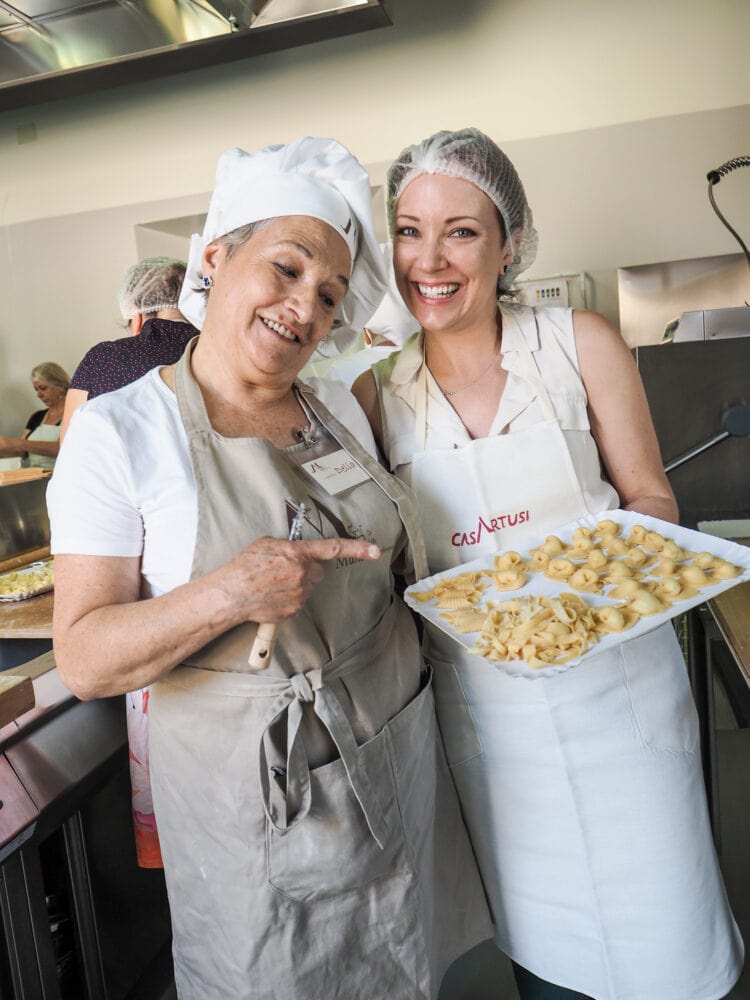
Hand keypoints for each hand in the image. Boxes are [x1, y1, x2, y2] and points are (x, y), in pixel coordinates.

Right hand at [216, 536, 380, 624]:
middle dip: (305, 571)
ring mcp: (300, 594)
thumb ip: (288, 547)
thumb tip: (297, 553)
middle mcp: (303, 574)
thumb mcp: (266, 544)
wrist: (232, 594)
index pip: (333, 549)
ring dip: (295, 586)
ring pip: (307, 588)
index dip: (357, 549)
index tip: (374, 550)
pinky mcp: (295, 610)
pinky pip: (298, 602)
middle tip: (282, 572)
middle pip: (316, 572)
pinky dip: (288, 600)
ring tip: (272, 585)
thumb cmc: (245, 567)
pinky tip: (271, 597)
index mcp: (297, 554)